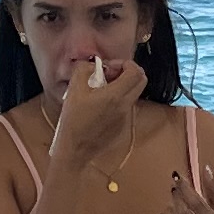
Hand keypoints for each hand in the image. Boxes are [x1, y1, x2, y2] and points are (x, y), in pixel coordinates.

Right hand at [46, 54, 147, 174]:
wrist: (74, 150)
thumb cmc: (73, 121)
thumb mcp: (74, 90)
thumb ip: (84, 70)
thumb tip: (93, 65)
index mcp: (115, 96)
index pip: (136, 72)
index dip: (125, 64)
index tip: (109, 67)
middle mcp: (125, 107)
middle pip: (141, 81)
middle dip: (128, 73)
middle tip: (110, 75)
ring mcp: (126, 118)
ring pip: (132, 94)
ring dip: (122, 87)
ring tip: (100, 91)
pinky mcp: (122, 127)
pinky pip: (125, 108)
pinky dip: (117, 101)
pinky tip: (99, 107)